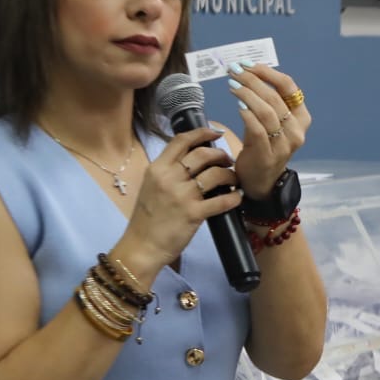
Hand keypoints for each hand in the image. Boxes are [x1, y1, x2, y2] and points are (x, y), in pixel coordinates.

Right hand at [122, 125, 241, 270]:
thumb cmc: (147, 218)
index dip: (202, 133)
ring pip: (215, 174)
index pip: (181, 140)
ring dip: (230, 174)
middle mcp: (169, 177)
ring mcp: (182, 195)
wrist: (141, 246)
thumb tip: (191, 160)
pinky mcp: (194, 213)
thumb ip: (168, 172)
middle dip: (221, 154)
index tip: (216, 133)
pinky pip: (222, 200)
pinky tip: (237, 197)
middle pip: (203, 154)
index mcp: (157, 168)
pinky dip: (234, 197)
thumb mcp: (151, 187)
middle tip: (228, 161)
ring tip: (233, 179)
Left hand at [225, 63, 312, 197]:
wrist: (260, 181)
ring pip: (267, 111)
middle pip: (275, 97)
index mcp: (301, 118)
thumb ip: (266, 101)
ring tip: (232, 84)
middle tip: (234, 71)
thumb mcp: (270, 122)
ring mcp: (284, 145)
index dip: (268, 73)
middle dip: (252, 80)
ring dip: (247, 94)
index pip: (289, 87)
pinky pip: (258, 129)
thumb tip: (248, 71)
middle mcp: (297, 130)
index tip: (248, 64)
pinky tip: (238, 105)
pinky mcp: (268, 155)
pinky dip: (247, 114)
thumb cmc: (264, 146)